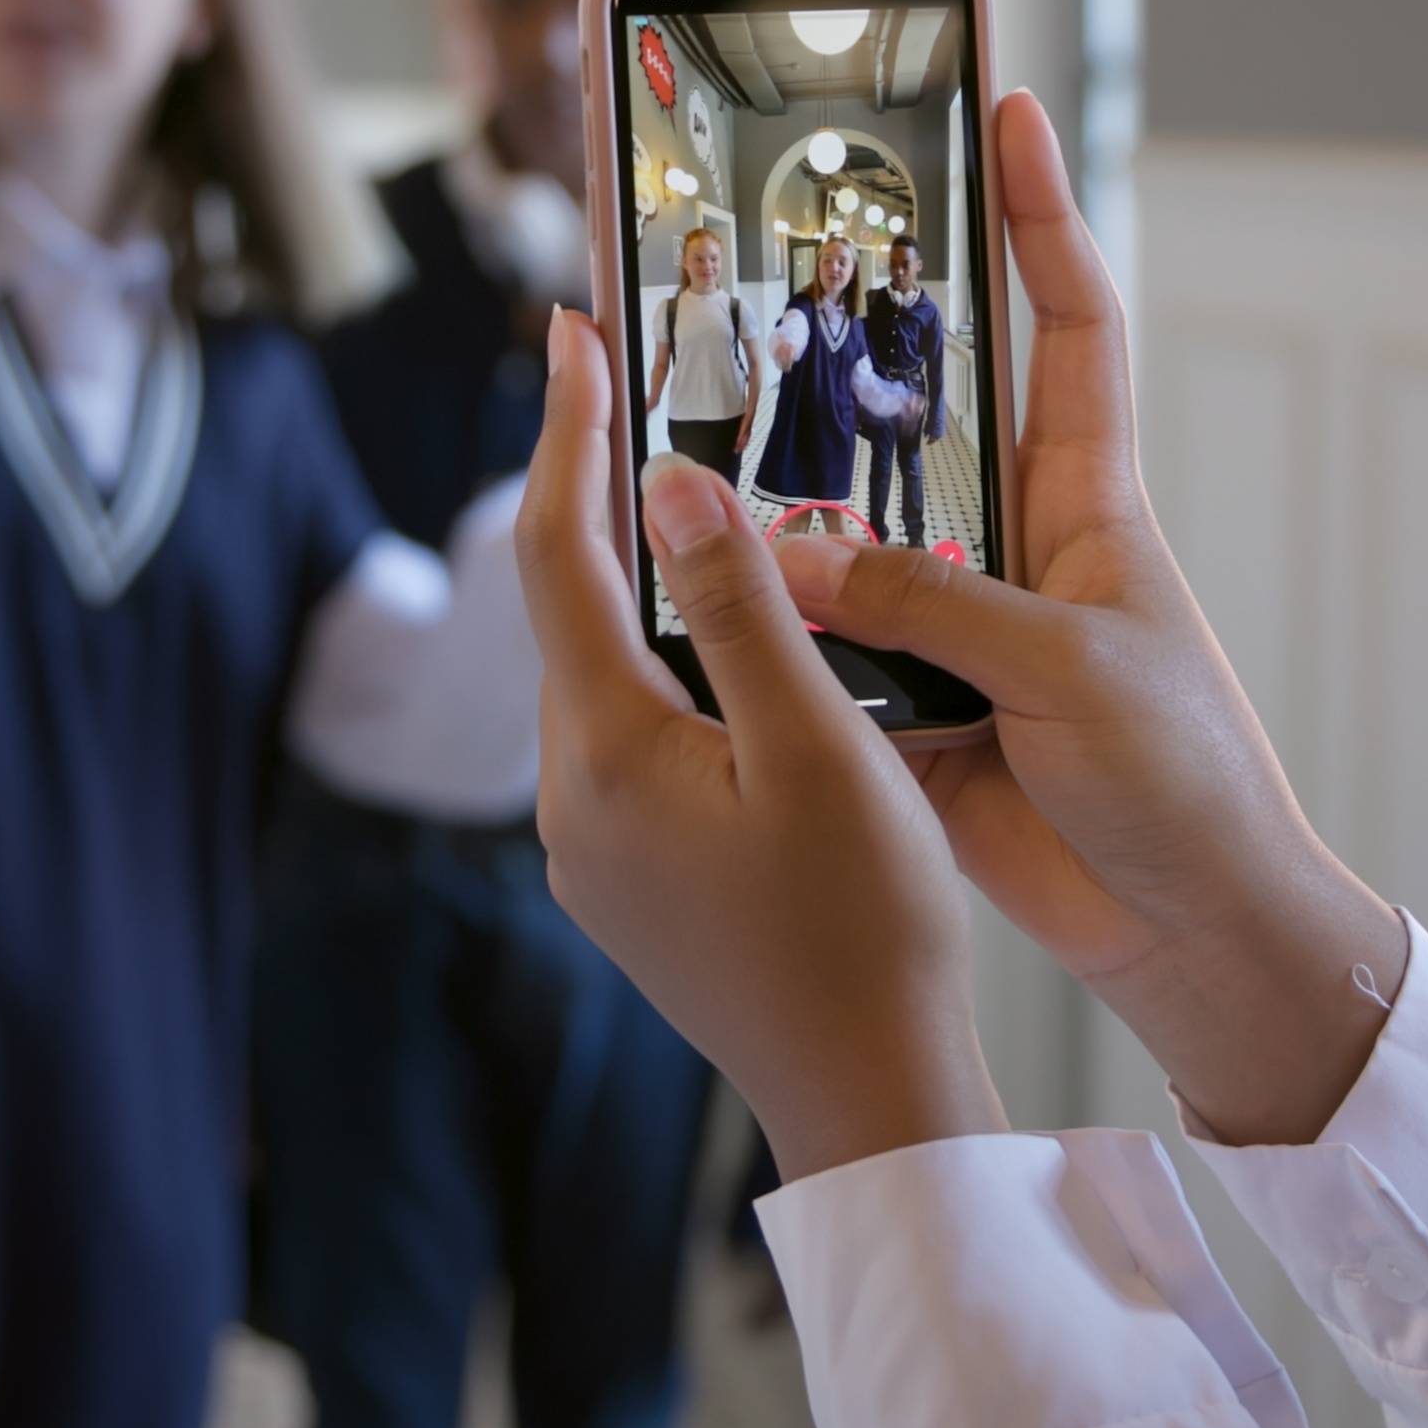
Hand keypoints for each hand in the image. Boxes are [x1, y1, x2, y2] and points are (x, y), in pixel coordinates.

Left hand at [516, 321, 1006, 1179]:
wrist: (871, 1098)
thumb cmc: (863, 931)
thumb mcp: (820, 747)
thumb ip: (743, 608)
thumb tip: (667, 483)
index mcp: (601, 753)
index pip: (556, 552)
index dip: (564, 430)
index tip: (570, 329)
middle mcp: (569, 799)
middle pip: (570, 605)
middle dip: (600, 488)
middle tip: (637, 376)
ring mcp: (596, 848)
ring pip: (605, 671)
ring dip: (643, 577)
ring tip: (694, 480)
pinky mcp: (635, 879)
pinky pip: (637, 733)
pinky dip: (670, 658)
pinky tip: (733, 633)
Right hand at [773, 93, 1408, 1142]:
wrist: (1194, 933)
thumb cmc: (1182, 781)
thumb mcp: (1066, 665)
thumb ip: (922, 602)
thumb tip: (779, 551)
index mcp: (1090, 502)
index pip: (1068, 322)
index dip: (1039, 215)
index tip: (1007, 110)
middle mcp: (1014, 543)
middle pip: (923, 410)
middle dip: (851, 335)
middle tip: (765, 250)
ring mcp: (956, 624)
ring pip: (845, 531)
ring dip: (777, 495)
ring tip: (687, 421)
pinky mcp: (911, 709)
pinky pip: (817, 648)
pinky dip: (760, 628)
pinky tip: (691, 594)